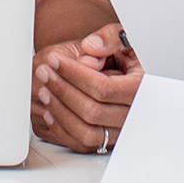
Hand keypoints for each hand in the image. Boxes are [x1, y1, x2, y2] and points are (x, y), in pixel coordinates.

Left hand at [32, 22, 141, 153]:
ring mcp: (121, 131)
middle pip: (92, 111)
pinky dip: (63, 129)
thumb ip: (110, 38)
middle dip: (62, 90)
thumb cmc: (130, 55)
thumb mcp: (126, 39)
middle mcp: (133, 115)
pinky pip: (83, 143)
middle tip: (43, 72)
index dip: (74, 74)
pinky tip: (51, 111)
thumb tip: (90, 48)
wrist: (137, 74)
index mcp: (140, 89)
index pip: (102, 88)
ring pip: (86, 132)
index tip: (54, 60)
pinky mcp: (109, 141)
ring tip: (45, 90)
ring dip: (60, 111)